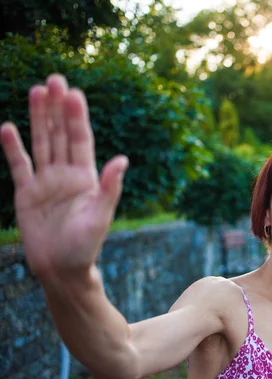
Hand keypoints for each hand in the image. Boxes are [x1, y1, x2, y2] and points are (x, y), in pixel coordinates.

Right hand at [0, 74, 128, 278]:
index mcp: (87, 177)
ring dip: (39, 118)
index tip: (74, 93)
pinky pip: (19, 165)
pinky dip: (13, 148)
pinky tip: (8, 127)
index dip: (77, 117)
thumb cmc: (86, 245)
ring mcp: (46, 181)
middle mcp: (66, 174)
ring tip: (36, 91)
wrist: (61, 269)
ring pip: (42, 142)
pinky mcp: (26, 193)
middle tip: (54, 79)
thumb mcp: (100, 215)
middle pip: (61, 134)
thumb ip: (110, 187)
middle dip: (58, 108)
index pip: (81, 140)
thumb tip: (123, 159)